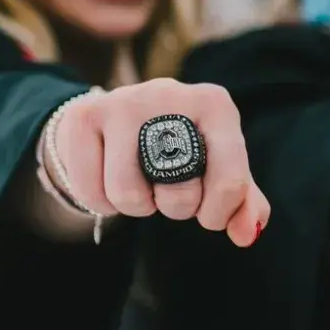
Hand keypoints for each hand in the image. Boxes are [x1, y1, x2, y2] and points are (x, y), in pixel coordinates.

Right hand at [45, 79, 269, 245]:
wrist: (115, 120)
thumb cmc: (179, 150)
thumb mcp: (218, 169)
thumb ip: (242, 201)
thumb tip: (247, 235)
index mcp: (215, 105)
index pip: (231, 182)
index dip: (219, 213)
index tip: (210, 213)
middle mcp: (170, 94)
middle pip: (179, 192)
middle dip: (176, 207)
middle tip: (168, 189)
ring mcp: (123, 102)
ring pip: (129, 194)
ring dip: (137, 206)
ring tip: (140, 183)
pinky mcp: (82, 115)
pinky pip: (92, 192)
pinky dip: (101, 203)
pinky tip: (108, 180)